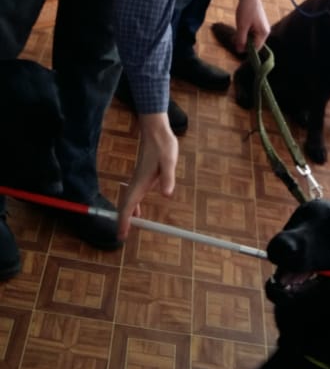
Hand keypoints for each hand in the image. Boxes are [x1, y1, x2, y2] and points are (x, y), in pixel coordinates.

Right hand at [117, 112, 177, 239]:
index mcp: (142, 182)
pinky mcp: (142, 176)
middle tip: (121, 237)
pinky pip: (134, 195)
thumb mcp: (169, 161)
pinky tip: (138, 210)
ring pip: (129, 201)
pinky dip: (133, 205)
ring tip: (128, 228)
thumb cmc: (163, 145)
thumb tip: (167, 194)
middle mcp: (137, 182)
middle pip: (125, 205)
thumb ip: (168, 177)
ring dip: (127, 214)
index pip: (129, 205)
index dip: (124, 221)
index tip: (121, 235)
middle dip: (122, 221)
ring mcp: (138, 179)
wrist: (156, 131)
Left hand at [233, 0, 269, 53]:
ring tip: (235, 32)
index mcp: (263, 33)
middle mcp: (265, 32)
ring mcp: (262, 28)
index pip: (256, 48)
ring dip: (243, 37)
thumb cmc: (246, 10)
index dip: (245, 49)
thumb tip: (239, 51)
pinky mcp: (259, 25)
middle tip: (233, 38)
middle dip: (243, 43)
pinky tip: (240, 28)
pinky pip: (252, 33)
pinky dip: (245, 32)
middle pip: (254, 44)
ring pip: (252, 38)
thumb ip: (241, 39)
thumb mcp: (242, 26)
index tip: (236, 44)